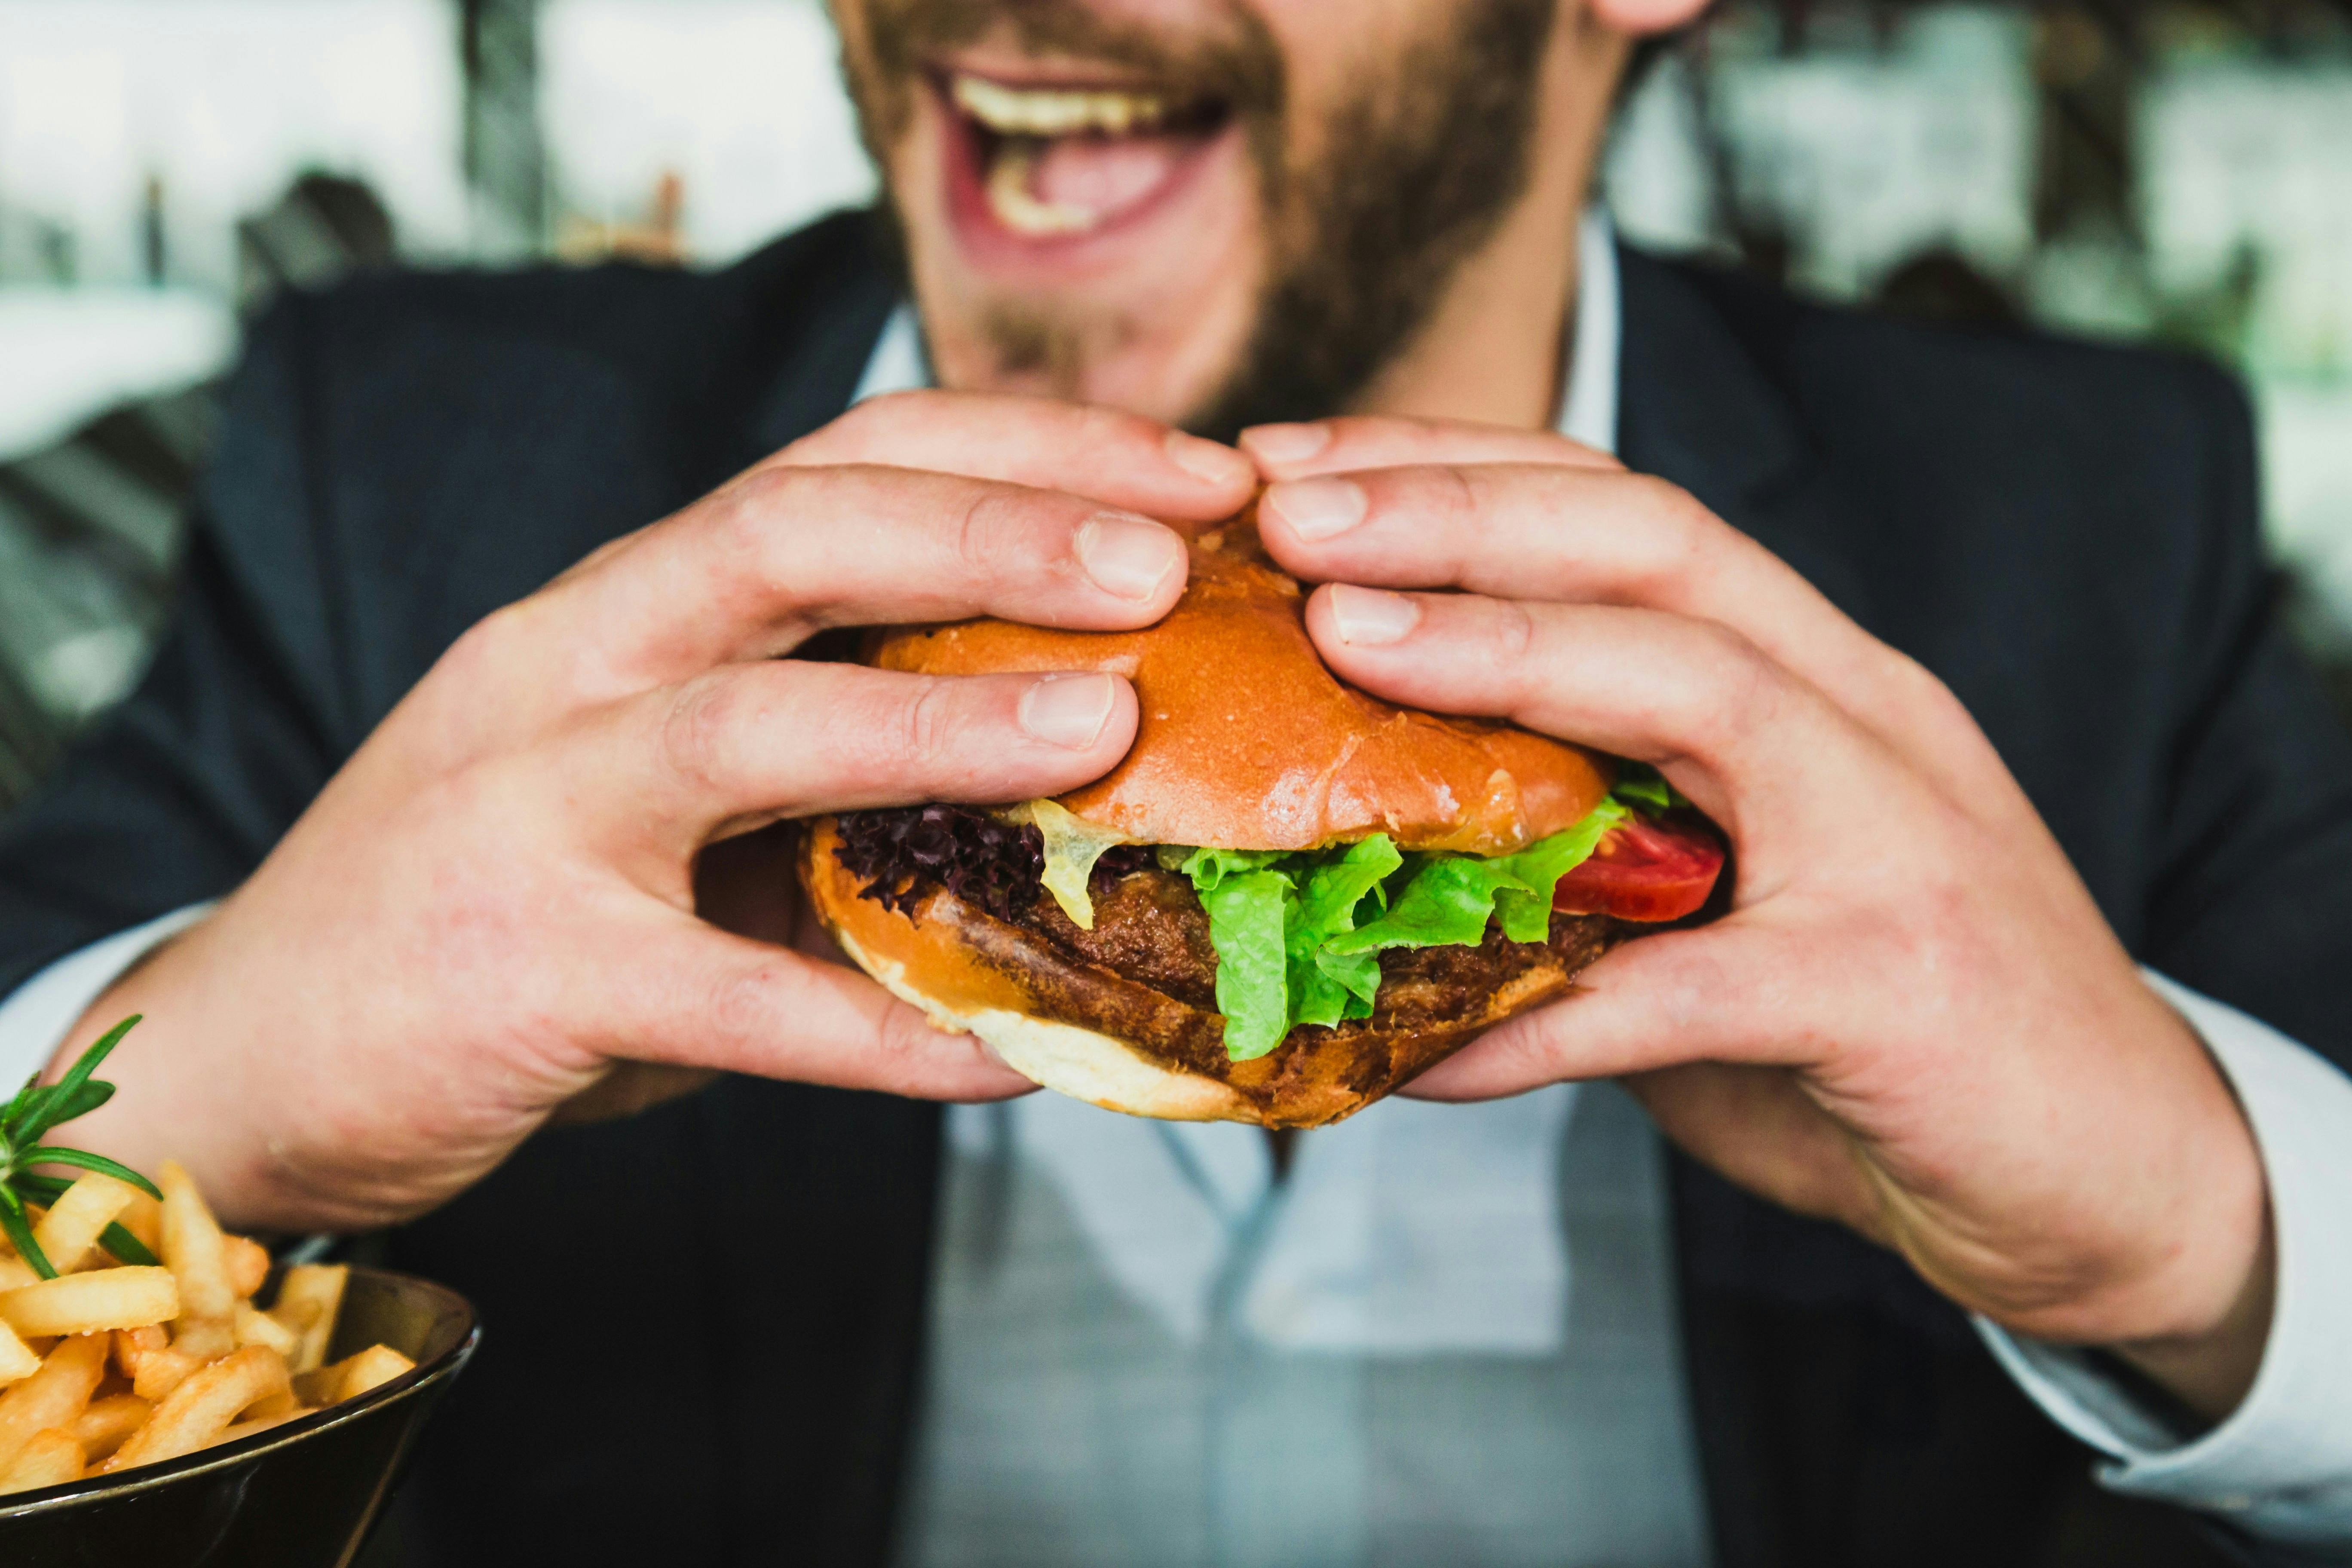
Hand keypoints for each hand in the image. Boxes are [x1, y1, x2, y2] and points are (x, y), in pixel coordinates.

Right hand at [55, 393, 1256, 1232]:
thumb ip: (818, 751)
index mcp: (629, 600)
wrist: (252, 1044)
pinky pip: (731, 1003)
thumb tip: (1070, 762)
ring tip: (1106, 727)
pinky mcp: (523, 972)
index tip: (1190, 476)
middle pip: (793, 532)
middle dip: (994, 526)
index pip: (839, 462)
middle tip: (1174, 553)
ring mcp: (531, 810)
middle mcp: (574, 661)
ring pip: (745, 727)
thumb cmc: (500, 896)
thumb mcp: (654, 778)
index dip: (1024, 451)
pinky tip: (1016, 1057)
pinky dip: (881, 1032)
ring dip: (939, 721)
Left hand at [1245, 416, 2272, 1420]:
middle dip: (1462, 507)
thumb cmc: (1895, 1024)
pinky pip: (1686, 988)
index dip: (1459, 467)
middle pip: (1656, 543)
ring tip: (1341, 642)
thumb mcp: (1737, 894)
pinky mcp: (1897, 988)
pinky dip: (1543, 1013)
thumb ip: (1599, 850)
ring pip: (1697, 685)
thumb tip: (1387, 844)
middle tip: (1285, 512)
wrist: (2121, 1174)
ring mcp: (1896, 837)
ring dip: (1504, 650)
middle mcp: (1862, 717)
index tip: (1297, 470)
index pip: (1628, 510)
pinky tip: (1415, 1049)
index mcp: (1815, 676)